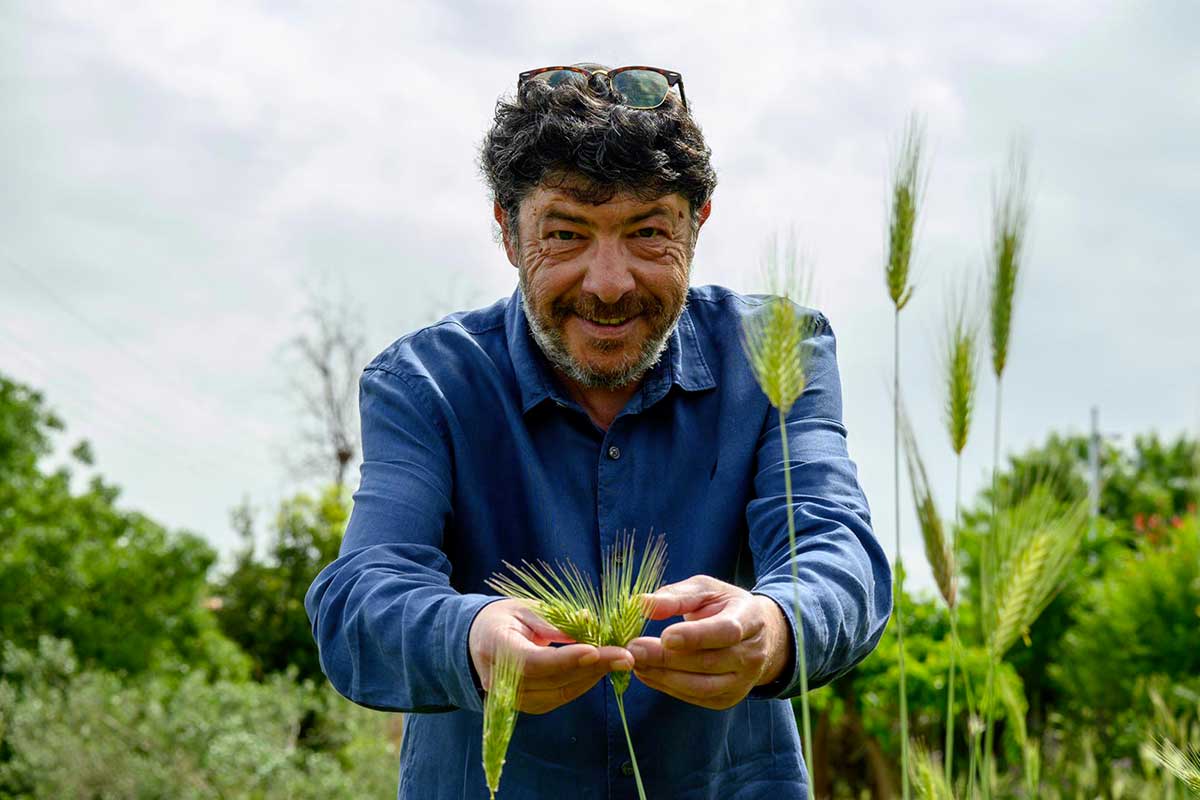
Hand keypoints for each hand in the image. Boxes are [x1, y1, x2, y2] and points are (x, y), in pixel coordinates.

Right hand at [469, 599, 633, 714]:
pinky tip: (600, 669)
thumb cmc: (503, 618)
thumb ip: (553, 620)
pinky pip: (558, 698)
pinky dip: (582, 684)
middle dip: (592, 668)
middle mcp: (500, 681)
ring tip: (619, 660)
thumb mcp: (525, 608)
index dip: (565, 659)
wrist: (477, 640)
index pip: (533, 662)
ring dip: (592, 678)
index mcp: (495, 648)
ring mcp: (511, 698)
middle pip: (551, 680)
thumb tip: (588, 623)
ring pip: (559, 693)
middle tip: (624, 655)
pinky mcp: (526, 704)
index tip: (595, 651)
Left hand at [628, 575, 790, 709]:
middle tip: (634, 648)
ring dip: (664, 676)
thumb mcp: (706, 589)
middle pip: (709, 662)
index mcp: (751, 619)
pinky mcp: (728, 698)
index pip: (726, 631)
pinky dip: (667, 687)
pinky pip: (696, 697)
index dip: (696, 636)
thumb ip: (677, 596)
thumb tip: (643, 603)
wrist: (756, 635)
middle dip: (667, 658)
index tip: (664, 636)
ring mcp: (743, 681)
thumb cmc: (724, 606)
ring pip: (702, 686)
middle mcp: (752, 654)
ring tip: (636, 662)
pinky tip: (647, 673)